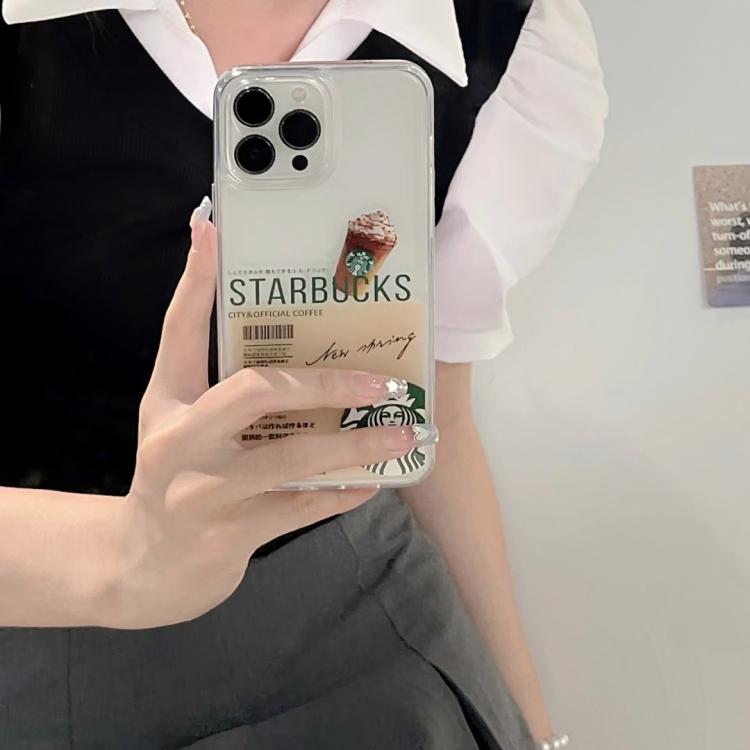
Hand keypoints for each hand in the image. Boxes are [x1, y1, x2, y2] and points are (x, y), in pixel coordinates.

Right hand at [107, 198, 433, 628]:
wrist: (145, 569)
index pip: (178, 331)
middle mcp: (179, 443)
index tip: (214, 227)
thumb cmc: (174, 479)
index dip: (196, 280)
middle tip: (382, 379)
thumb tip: (253, 325)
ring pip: (294, 459)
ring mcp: (205, 495)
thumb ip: (213, 380)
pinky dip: (343, 492)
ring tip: (404, 432)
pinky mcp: (231, 537)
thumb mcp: (176, 424)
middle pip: (257, 392)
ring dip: (357, 442)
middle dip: (327, 382)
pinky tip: (376, 479)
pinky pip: (302, 508)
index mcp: (165, 404)